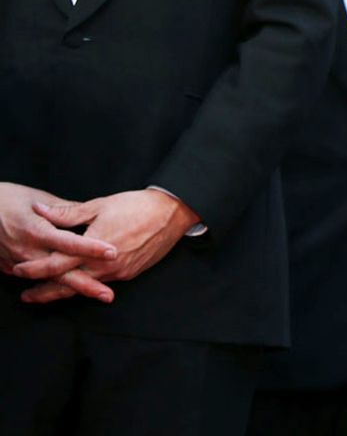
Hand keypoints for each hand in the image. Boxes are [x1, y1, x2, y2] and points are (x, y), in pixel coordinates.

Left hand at [14, 189, 199, 303]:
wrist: (172, 213)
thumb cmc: (136, 206)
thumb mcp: (99, 205)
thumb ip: (67, 214)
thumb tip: (40, 211)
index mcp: (93, 247)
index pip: (56, 264)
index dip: (34, 269)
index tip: (18, 271)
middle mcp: (105, 265)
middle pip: (67, 284)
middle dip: (44, 292)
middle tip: (25, 297)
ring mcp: (119, 272)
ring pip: (85, 287)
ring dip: (64, 290)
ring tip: (47, 294)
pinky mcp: (130, 273)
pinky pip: (104, 282)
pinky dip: (88, 284)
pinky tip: (80, 281)